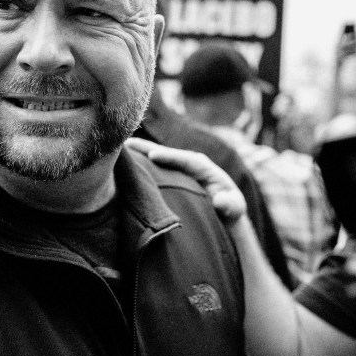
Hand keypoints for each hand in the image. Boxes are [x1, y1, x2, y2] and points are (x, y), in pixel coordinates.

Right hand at [125, 137, 245, 223]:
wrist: (224, 213)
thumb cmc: (231, 209)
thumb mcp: (235, 208)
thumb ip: (230, 204)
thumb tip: (219, 200)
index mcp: (204, 167)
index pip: (185, 159)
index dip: (169, 156)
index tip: (153, 155)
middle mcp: (189, 163)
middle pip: (166, 153)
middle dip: (147, 148)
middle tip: (127, 143)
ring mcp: (178, 168)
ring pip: (157, 158)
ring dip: (139, 153)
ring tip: (120, 148)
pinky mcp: (171, 175)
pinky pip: (154, 167)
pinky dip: (140, 162)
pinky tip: (124, 161)